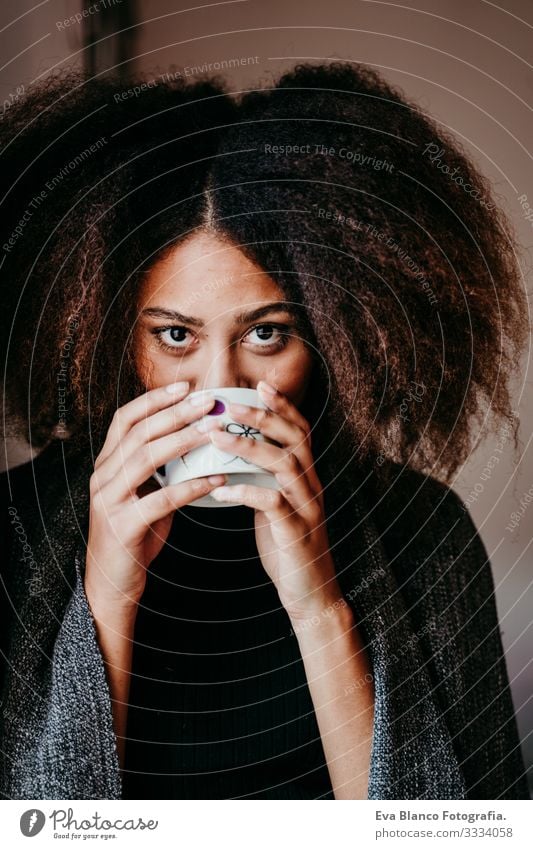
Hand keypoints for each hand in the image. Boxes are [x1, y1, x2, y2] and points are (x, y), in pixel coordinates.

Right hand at [85, 382, 225, 611]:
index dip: (154, 399)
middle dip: (176, 412)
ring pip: (146, 459)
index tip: (185, 386)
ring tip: (214, 430)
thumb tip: (197, 438)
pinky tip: (217, 478)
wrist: (112, 584)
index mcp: (107, 464)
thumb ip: (161, 468)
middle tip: (209, 401)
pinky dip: (191, 487)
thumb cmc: (135, 535)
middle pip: (139, 432)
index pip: (125, 418)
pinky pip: (161, 500)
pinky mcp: (123, 526)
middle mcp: (103, 477)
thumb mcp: (144, 494)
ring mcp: (109, 501)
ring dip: (183, 440)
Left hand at [208, 380, 340, 618]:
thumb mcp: (276, 504)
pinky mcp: (296, 532)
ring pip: (284, 464)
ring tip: (214, 435)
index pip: (300, 430)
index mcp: (306, 476)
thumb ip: (264, 479)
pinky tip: (219, 489)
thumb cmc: (286, 545)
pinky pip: (272, 504)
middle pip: (294, 438)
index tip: (259, 385)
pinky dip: (245, 492)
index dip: (282, 405)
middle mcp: (311, 485)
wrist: (310, 593)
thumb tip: (232, 454)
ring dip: (248, 446)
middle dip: (262, 416)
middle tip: (227, 403)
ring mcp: (307, 507)